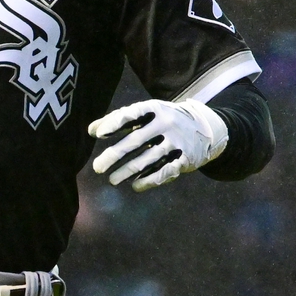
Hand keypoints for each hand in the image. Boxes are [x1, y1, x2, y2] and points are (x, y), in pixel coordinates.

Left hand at [87, 98, 227, 191]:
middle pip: (136, 140)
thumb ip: (118, 119)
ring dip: (127, 171)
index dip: (114, 123)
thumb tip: (90, 131)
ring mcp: (177, 141)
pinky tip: (134, 186)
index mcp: (154, 109)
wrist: (205, 126)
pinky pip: (165, 171)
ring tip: (112, 180)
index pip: (131, 114)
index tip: (99, 135)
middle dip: (114, 155)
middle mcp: (166, 123)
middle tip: (97, 167)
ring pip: (148, 159)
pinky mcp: (185, 159)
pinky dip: (149, 180)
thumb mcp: (145, 114)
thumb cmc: (163, 119)